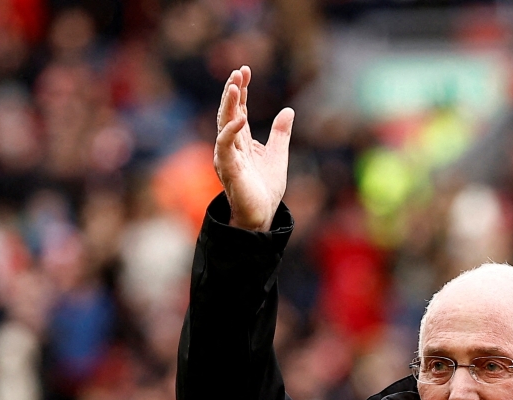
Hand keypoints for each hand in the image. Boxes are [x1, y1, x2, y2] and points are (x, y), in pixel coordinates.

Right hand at [214, 66, 294, 231]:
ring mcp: (228, 156)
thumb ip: (280, 134)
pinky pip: (225, 146)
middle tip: (239, 72)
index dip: (242, 91)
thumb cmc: (266, 189)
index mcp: (243, 141)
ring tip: (235, 86)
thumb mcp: (278, 155)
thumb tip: (288, 110)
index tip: (245, 71)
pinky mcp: (228, 169)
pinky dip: (230, 131)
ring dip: (229, 105)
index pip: (240, 110)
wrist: (262, 215)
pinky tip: (240, 118)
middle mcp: (232, 145)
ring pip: (224, 124)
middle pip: (229, 112)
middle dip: (233, 91)